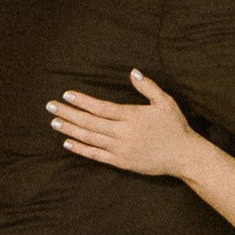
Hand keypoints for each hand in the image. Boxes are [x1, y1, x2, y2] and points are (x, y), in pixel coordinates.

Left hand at [48, 70, 199, 179]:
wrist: (184, 156)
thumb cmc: (175, 127)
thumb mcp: (165, 102)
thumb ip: (148, 87)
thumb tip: (132, 72)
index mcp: (132, 116)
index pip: (101, 107)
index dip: (82, 101)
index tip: (66, 95)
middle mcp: (123, 133)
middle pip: (90, 122)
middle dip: (69, 113)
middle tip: (50, 106)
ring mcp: (120, 149)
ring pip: (90, 138)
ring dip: (70, 130)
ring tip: (54, 122)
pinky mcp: (121, 162)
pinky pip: (96, 155)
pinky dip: (81, 149)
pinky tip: (67, 143)